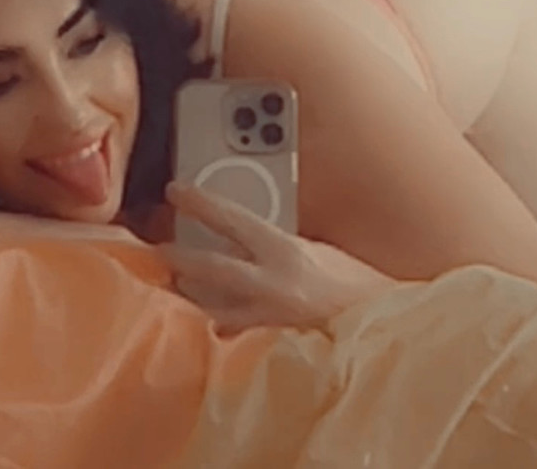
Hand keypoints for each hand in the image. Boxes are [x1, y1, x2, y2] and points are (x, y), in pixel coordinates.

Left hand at [158, 182, 395, 333]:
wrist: (381, 325)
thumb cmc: (358, 284)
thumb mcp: (319, 249)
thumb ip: (281, 246)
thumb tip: (250, 241)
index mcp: (284, 250)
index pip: (230, 220)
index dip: (199, 203)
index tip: (175, 191)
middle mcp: (269, 284)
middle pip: (208, 266)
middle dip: (178, 256)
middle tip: (155, 248)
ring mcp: (266, 318)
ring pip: (210, 304)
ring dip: (190, 293)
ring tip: (172, 283)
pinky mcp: (269, 344)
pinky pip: (231, 332)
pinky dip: (219, 324)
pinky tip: (209, 323)